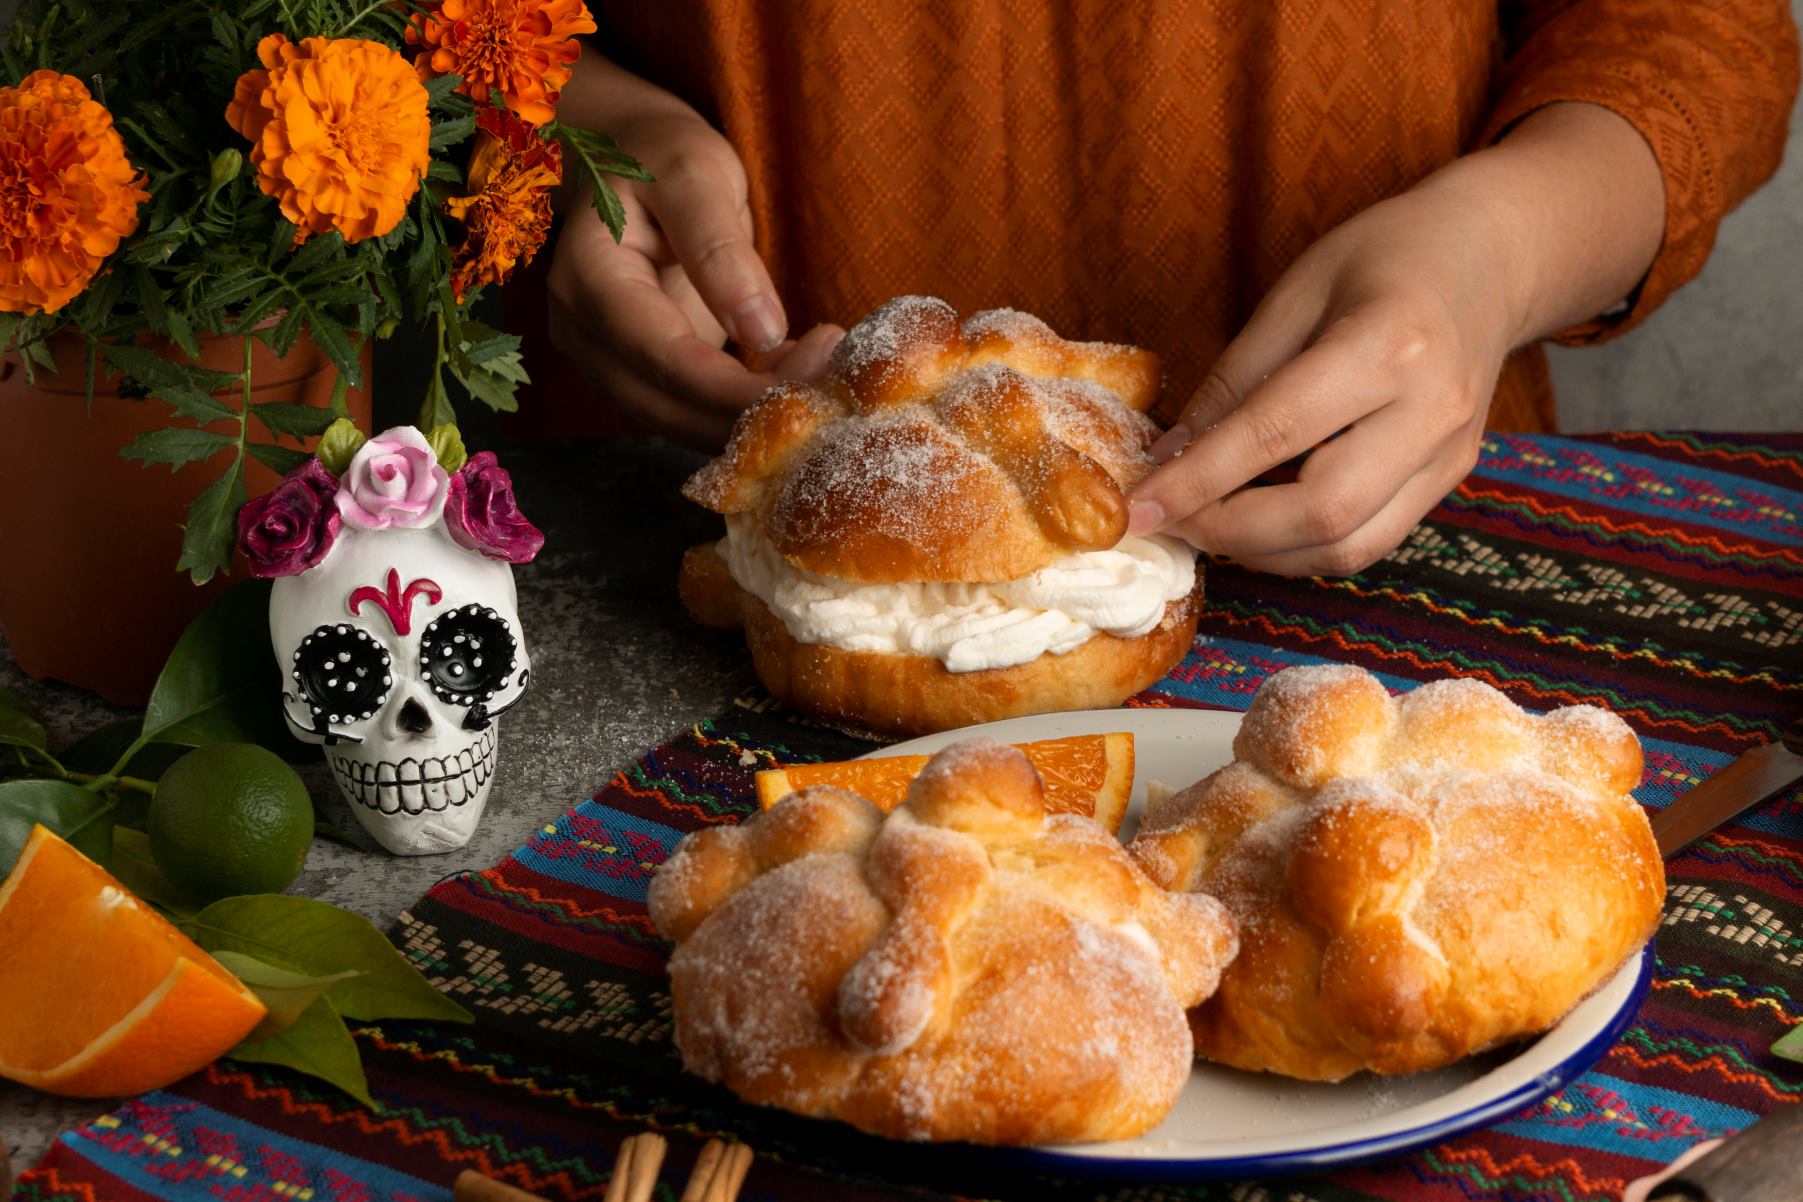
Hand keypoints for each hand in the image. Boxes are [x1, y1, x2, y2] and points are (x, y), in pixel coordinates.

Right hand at [547, 62, 842, 448]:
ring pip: (679, 421)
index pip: (663, 357)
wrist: (632, 161)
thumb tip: (760, 330)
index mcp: (590, 277)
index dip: (735, 388)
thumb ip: (721, 248)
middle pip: (668, 404)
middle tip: (835, 380)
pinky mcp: (638, 372)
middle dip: (752, 411)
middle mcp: (584, 331)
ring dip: (752, 417)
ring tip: (823, 377)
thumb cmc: (663, 156)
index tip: (812, 380)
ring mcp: (606, 358)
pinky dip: (742, 408)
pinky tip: (795, 377)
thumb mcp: (695, 175)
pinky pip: (689, 410)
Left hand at [1127, 103, 1661, 575]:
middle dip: (1229, 531)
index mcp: (1389, 344)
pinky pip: (1370, 540)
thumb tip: (1169, 461)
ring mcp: (1450, 452)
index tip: (1138, 508)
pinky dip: (1304, 547)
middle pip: (1321, 511)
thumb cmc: (1385, 255)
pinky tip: (1260, 523)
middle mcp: (1431, 409)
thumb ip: (1233, 381)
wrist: (1492, 254)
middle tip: (1172, 520)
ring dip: (1264, 552)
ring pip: (1348, 545)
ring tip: (1209, 525)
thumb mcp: (1294, 291)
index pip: (1274, 435)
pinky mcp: (1450, 477)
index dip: (1197, 482)